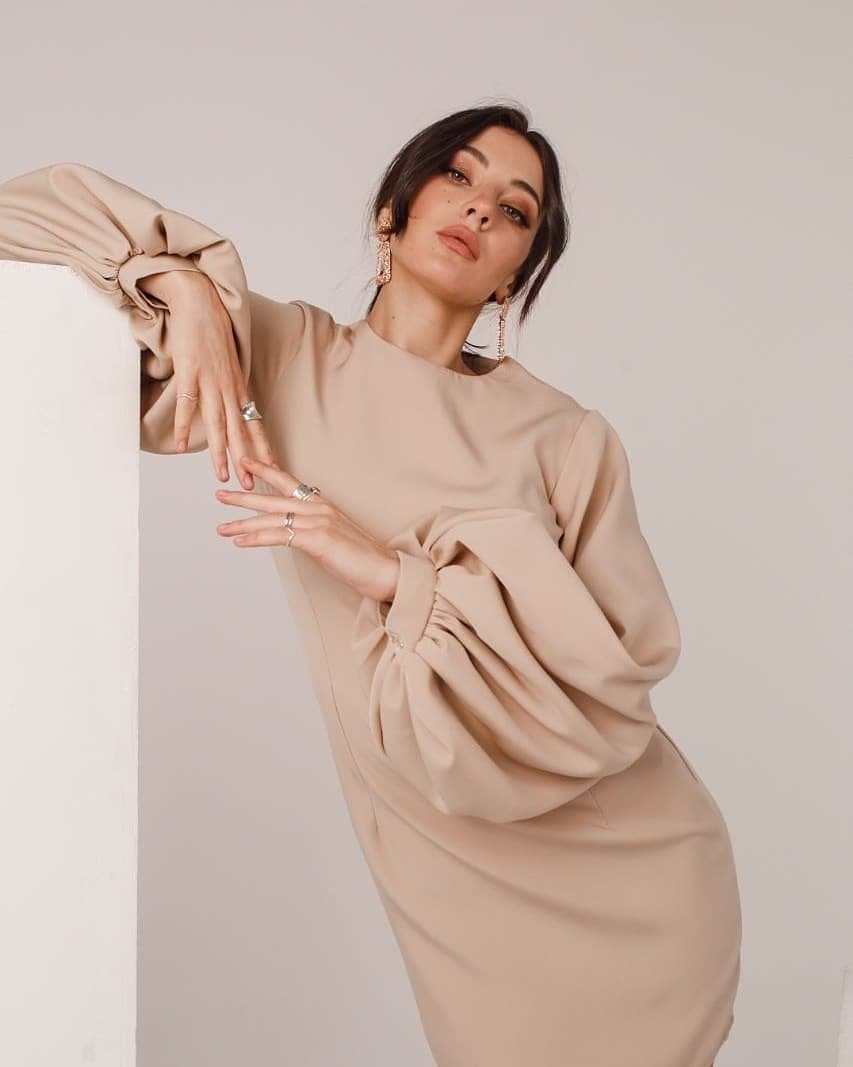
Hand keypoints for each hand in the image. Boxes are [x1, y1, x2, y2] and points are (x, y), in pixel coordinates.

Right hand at [142, 270, 275, 489]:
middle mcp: (230, 387)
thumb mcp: (227, 364)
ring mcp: (211, 380)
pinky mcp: (190, 370)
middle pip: (240, 430)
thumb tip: (230, 409)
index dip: (264, 448)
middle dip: (247, 460)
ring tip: (221, 476)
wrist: (201, 301)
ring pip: (218, 423)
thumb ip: (229, 388)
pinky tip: (183, 446)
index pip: (255, 423)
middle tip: (253, 486)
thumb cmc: (212, 332)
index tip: (274, 471)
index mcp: (239, 387)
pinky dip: (185, 426)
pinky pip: (188, 404)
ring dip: (220, 452)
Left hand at [214, 457, 400, 602]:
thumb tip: (293, 534)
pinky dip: (257, 539)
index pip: (289, 483)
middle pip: (273, 499)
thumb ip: (313, 530)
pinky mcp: (317, 539)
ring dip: (243, 523)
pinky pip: (279, 536)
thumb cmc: (362, 558)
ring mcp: (318, 521)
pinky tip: (240, 542)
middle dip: (243, 497)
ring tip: (221, 527)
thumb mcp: (334, 538)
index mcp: (323, 505)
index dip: (266, 471)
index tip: (246, 462)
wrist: (385, 569)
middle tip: (220, 494)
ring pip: (272, 519)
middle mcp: (319, 508)